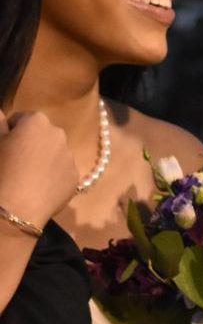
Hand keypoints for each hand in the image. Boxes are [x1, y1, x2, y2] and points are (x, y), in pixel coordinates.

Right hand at [0, 110, 77, 228]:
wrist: (13, 210)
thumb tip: (1, 113)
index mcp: (37, 121)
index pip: (21, 119)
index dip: (9, 133)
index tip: (3, 148)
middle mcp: (59, 134)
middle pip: (41, 136)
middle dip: (29, 145)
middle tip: (14, 164)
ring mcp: (69, 157)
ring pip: (53, 154)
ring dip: (42, 160)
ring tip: (25, 180)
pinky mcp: (74, 179)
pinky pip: (61, 173)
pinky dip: (51, 178)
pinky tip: (36, 190)